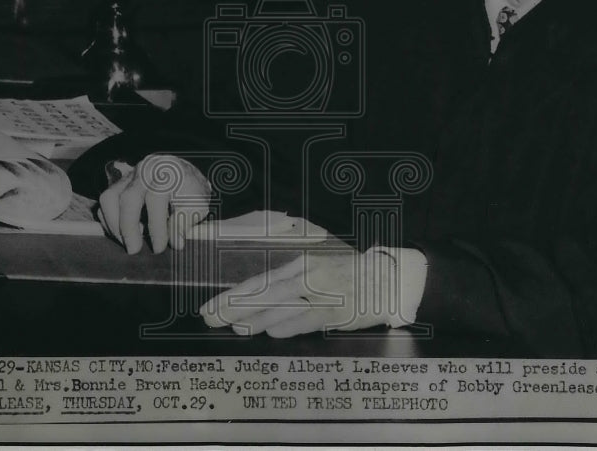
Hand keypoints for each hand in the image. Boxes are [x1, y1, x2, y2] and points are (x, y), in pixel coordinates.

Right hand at [98, 154, 211, 253]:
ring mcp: (130, 175)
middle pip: (128, 198)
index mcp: (168, 172)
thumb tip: (175, 240)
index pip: (156, 199)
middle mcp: (146, 170)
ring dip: (114, 225)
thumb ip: (186, 221)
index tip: (159, 247)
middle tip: (134, 250)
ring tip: (126, 242)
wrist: (183, 174)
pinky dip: (109, 220)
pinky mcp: (119, 183)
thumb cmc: (190, 191)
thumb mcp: (198, 204)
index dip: (157, 227)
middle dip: (129, 228)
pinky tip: (121, 234)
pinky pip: (105, 201)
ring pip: (109, 198)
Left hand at [199, 248, 398, 336]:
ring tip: (234, 327)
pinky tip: (269, 332)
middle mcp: (309, 277)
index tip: (212, 305)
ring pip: (281, 308)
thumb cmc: (348, 274)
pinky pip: (306, 320)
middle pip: (265, 293)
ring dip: (256, 319)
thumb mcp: (318, 265)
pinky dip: (287, 327)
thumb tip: (259, 295)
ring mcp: (322, 295)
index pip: (261, 281)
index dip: (234, 294)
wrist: (386, 280)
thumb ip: (292, 278)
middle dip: (234, 307)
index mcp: (302, 264)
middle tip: (211, 317)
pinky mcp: (336, 312)